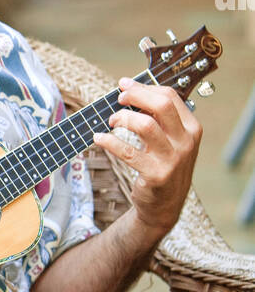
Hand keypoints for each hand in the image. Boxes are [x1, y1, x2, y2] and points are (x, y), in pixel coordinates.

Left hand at [92, 76, 201, 239]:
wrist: (164, 206)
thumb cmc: (163, 166)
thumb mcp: (170, 141)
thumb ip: (159, 118)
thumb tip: (130, 91)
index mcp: (192, 128)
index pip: (170, 97)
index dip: (144, 87)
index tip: (125, 85)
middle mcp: (186, 142)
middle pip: (161, 106)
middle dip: (136, 95)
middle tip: (119, 98)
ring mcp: (172, 160)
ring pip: (145, 125)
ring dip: (123, 118)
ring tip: (111, 121)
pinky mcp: (155, 175)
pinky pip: (127, 152)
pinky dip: (109, 141)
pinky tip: (99, 138)